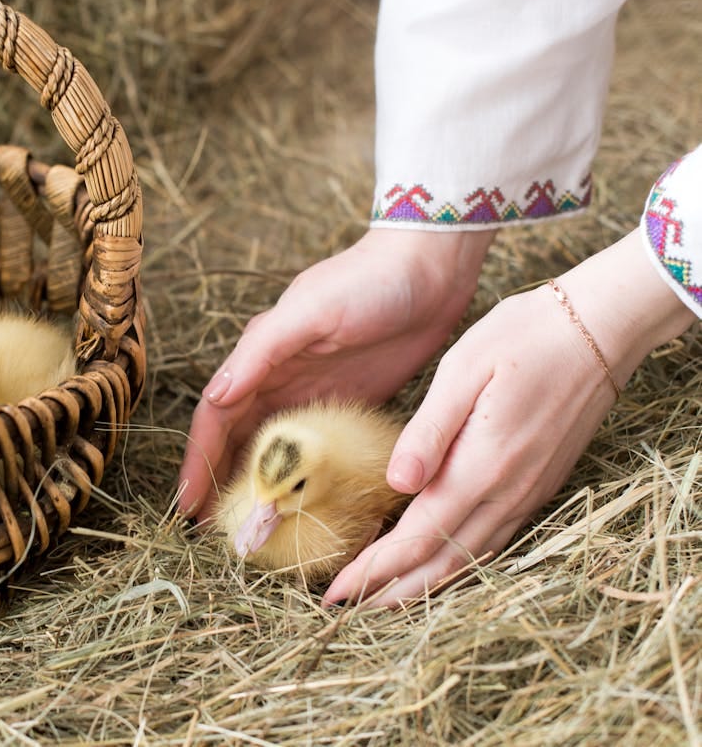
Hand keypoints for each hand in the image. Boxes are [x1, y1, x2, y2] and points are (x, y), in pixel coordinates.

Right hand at [177, 227, 494, 519]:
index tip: (188, 506)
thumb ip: (262, 351)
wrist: (430, 267)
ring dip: (257, 486)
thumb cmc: (368, 282)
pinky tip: (305, 506)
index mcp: (260, 357)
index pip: (216, 418)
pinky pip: (315, 450)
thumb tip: (216, 395)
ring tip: (250, 528)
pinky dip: (302, 478)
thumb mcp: (311, 311)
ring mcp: (311, 395)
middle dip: (220, 483)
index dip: (199, 462)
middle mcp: (277, 380)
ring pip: (272, 451)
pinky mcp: (346, 406)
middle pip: (237, 441)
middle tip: (214, 532)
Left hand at [322, 228, 695, 607]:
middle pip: (442, 563)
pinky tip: (434, 560)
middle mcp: (507, 493)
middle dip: (391, 592)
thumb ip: (428, 431)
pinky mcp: (537, 484)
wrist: (598, 328)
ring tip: (381, 599)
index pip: (416, 538)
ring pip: (469, 558)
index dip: (374, 570)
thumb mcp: (464, 370)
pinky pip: (491, 541)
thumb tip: (396, 484)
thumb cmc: (523, 337)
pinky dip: (456, 562)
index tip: (335, 590)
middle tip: (346, 607)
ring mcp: (527, 493)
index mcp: (481, 467)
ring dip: (423, 584)